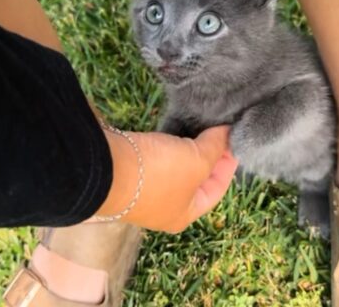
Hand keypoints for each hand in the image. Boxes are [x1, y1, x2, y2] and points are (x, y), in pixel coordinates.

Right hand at [96, 125, 238, 232]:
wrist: (104, 166)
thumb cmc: (158, 174)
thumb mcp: (197, 161)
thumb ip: (217, 148)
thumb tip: (227, 133)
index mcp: (184, 214)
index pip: (217, 189)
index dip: (228, 164)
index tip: (234, 140)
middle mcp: (164, 206)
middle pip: (197, 177)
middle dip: (209, 153)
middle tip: (219, 129)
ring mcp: (145, 188)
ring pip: (177, 164)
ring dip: (189, 145)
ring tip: (202, 123)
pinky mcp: (130, 168)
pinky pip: (158, 154)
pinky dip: (169, 141)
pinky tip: (177, 124)